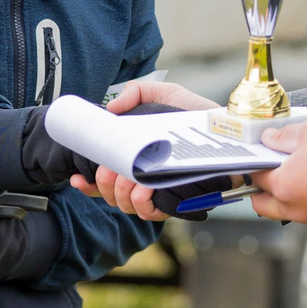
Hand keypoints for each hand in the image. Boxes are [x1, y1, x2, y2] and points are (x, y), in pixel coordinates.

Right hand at [70, 80, 216, 218]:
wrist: (229, 128)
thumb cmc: (199, 114)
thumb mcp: (165, 94)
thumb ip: (137, 93)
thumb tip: (110, 109)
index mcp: (139, 162)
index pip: (106, 180)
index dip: (88, 184)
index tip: (76, 177)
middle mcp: (148, 181)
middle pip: (112, 196)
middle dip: (103, 185)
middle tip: (106, 170)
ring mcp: (162, 193)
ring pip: (127, 207)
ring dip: (119, 194)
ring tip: (127, 178)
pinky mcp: (178, 202)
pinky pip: (152, 214)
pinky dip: (141, 204)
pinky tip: (142, 190)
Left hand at [250, 120, 306, 228]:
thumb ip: (283, 136)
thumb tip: (268, 139)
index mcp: (283, 188)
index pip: (257, 178)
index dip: (255, 165)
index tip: (258, 156)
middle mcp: (295, 209)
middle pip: (264, 204)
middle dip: (262, 190)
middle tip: (270, 171)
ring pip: (288, 212)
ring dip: (287, 197)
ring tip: (298, 175)